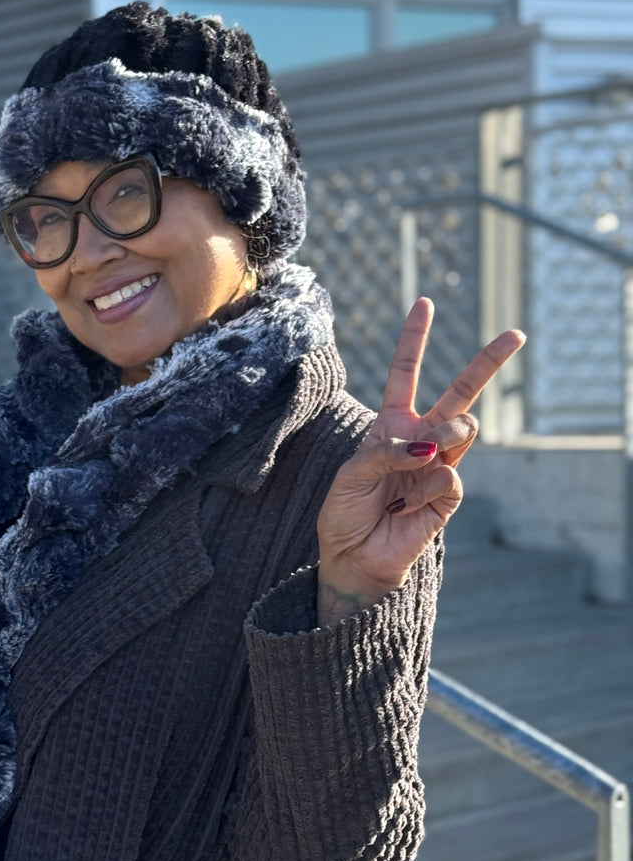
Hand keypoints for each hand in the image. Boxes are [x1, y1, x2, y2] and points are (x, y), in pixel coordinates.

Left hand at [315, 297, 523, 618]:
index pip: (405, 374)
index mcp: (391, 425)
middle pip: (460, 393)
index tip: (425, 303)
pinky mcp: (449, 494)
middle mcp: (420, 439)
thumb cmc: (345, 513)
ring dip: (441, 438)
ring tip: (420, 461)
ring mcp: (439, 465)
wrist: (353, 557)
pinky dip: (424, 488)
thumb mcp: (351, 475)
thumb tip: (430, 448)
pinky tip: (406, 506)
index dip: (414, 340)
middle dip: (487, 363)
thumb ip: (386, 452)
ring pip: (462, 429)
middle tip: (516, 335)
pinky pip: (447, 475)